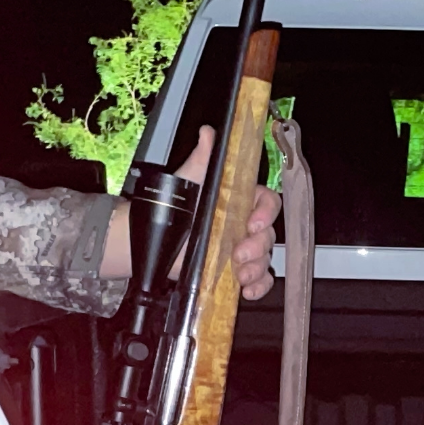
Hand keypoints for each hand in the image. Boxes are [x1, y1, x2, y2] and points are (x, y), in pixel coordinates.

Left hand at [99, 126, 281, 298]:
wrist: (155, 241)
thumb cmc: (174, 208)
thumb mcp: (189, 180)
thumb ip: (202, 158)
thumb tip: (208, 133)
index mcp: (240, 201)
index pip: (267, 203)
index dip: (266, 213)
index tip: (253, 223)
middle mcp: (244, 225)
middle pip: (268, 235)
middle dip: (258, 247)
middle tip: (239, 255)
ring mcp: (241, 250)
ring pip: (264, 259)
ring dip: (257, 269)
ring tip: (239, 275)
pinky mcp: (234, 273)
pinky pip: (258, 280)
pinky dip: (258, 286)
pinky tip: (248, 291)